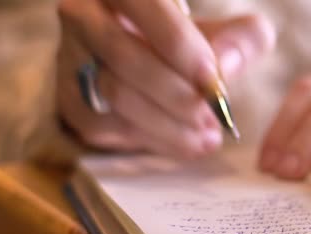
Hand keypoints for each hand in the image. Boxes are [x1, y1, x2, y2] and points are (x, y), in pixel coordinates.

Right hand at [57, 0, 274, 157]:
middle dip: (176, 95)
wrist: (144, 67)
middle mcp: (84, 16)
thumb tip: (226, 67)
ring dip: (168, 124)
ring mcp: (70, 59)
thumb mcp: (220, 34)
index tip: (212, 80)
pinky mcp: (69, 101)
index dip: (180, 46)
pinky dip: (152, 140)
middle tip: (212, 117)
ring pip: (117, 97)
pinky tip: (183, 142)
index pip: (146, 8)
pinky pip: (108, 127)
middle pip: (126, 58)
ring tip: (207, 137)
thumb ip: (241, 41)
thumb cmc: (185, 46)